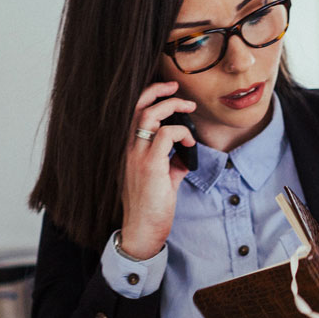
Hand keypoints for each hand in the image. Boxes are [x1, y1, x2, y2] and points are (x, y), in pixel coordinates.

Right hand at [120, 81, 197, 258]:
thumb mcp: (162, 179)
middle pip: (139, 106)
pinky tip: (190, 143)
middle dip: (160, 90)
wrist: (142, 229)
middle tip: (178, 88)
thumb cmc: (150, 207)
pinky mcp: (150, 165)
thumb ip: (170, 163)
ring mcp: (136, 155)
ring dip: (173, 105)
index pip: (132, 112)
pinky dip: (182, 133)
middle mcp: (128, 148)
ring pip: (150, 114)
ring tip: (189, 108)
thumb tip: (185, 154)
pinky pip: (167, 134)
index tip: (168, 90)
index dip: (149, 95)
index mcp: (128, 149)